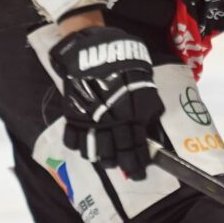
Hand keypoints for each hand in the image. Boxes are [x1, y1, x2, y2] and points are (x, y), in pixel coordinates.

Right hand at [48, 24, 165, 179]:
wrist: (95, 50)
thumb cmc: (125, 63)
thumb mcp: (145, 84)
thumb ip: (149, 106)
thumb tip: (151, 123)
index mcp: (131, 116)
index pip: (136, 146)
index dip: (139, 162)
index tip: (140, 172)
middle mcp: (111, 123)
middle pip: (116, 153)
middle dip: (123, 165)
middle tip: (128, 173)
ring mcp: (90, 120)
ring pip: (94, 150)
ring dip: (101, 159)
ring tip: (106, 162)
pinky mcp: (73, 114)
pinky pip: (72, 138)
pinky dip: (77, 146)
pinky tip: (83, 148)